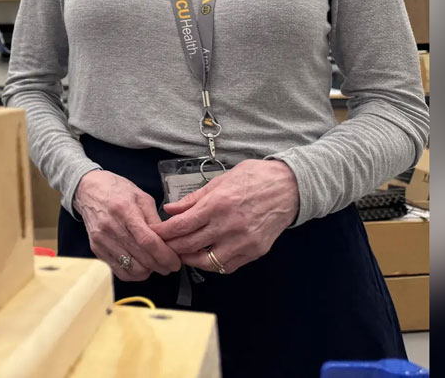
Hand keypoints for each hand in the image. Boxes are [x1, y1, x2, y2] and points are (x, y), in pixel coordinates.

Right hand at [73, 170, 181, 280]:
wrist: (87, 190)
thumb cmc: (118, 190)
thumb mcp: (141, 197)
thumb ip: (155, 220)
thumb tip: (168, 243)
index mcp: (125, 210)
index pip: (148, 242)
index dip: (165, 256)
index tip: (176, 261)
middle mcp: (110, 227)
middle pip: (142, 258)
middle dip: (161, 266)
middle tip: (170, 264)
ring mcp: (101, 240)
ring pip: (132, 268)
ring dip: (148, 271)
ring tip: (154, 263)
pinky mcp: (96, 249)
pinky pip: (119, 271)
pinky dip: (134, 273)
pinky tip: (140, 265)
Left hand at [153, 159, 298, 274]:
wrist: (289, 187)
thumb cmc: (253, 178)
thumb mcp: (220, 181)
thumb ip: (193, 199)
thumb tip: (170, 210)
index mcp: (217, 205)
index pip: (182, 226)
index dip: (164, 233)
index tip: (155, 234)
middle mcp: (229, 226)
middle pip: (190, 245)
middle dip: (172, 247)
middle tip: (163, 246)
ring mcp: (243, 241)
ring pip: (208, 262)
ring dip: (191, 260)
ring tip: (183, 254)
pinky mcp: (255, 251)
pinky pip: (228, 266)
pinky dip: (214, 264)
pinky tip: (206, 257)